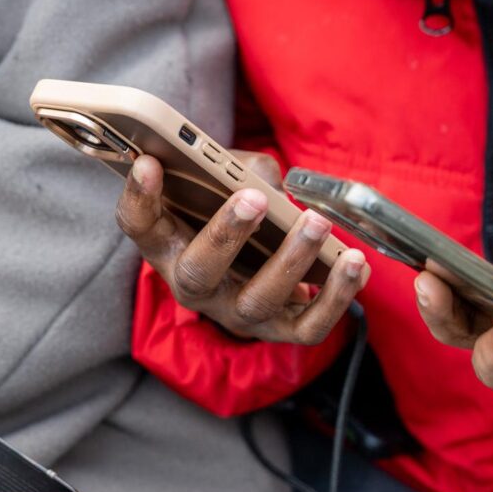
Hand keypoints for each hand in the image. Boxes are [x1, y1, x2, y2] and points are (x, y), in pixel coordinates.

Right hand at [115, 153, 368, 342]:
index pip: (138, 224)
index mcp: (168, 244)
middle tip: (252, 198)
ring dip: (290, 261)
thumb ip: (238, 170)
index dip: (140, 196)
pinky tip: (354, 263)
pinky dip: (336, 297)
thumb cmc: (232, 209)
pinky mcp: (280, 329)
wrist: (257, 261)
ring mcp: (236, 312)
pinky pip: (308, 327)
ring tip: (317, 223)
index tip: (150, 162)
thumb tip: (267, 181)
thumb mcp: (223, 183)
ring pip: (257, 301)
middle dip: (226, 234)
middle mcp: (194, 286)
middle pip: (199, 273)